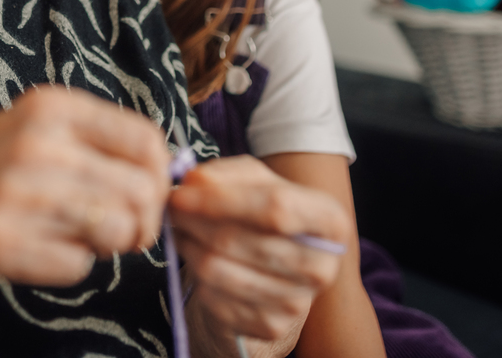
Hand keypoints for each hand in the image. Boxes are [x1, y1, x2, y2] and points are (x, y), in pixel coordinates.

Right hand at [0, 87, 172, 294]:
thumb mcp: (33, 130)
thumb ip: (94, 143)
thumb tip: (164, 170)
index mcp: (52, 106)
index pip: (147, 139)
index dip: (160, 176)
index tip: (149, 194)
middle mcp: (39, 143)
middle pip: (143, 190)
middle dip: (142, 221)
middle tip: (121, 232)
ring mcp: (17, 192)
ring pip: (118, 229)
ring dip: (107, 245)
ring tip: (74, 237)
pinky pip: (77, 266)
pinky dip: (66, 267)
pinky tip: (36, 250)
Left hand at [169, 156, 350, 352]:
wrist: (271, 270)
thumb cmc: (262, 216)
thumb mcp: (251, 182)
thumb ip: (223, 174)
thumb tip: (193, 182)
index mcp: (330, 221)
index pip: (276, 208)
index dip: (222, 200)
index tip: (181, 193)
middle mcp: (322, 267)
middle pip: (241, 240)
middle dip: (194, 221)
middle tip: (171, 207)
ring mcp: (298, 304)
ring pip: (219, 270)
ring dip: (188, 246)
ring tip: (182, 229)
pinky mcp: (270, 327)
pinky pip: (213, 298)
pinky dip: (194, 276)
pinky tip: (196, 258)